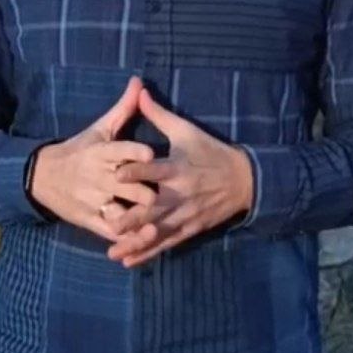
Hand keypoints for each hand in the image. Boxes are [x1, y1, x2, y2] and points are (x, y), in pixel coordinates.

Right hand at [29, 74, 158, 242]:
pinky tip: (147, 237)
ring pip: (121, 213)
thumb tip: (139, 81)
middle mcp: (98, 177)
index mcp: (101, 152)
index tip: (151, 154)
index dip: (135, 153)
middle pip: (126, 186)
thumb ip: (123, 108)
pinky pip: (112, 232)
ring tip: (159, 221)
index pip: (119, 150)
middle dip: (146, 190)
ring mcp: (95, 201)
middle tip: (169, 193)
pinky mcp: (92, 221)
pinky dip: (129, 238)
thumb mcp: (100, 128)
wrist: (43, 177)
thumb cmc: (79, 149)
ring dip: (139, 218)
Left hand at [104, 86, 253, 267]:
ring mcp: (185, 215)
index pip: (155, 169)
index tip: (116, 174)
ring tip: (112, 250)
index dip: (137, 172)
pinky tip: (128, 261)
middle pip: (154, 207)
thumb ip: (159, 115)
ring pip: (157, 231)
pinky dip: (147, 253)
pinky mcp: (189, 229)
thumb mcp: (186, 131)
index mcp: (178, 167)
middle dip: (132, 217)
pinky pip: (166, 243)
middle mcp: (181, 194)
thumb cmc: (210, 151)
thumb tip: (139, 91)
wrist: (244, 180)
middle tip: (108, 222)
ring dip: (135, 242)